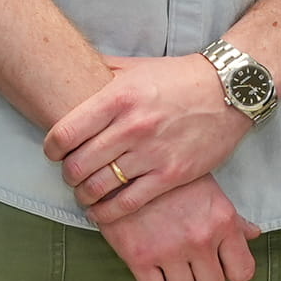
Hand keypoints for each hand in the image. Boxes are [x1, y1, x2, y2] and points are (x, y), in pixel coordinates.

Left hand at [46, 53, 252, 224]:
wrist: (229, 91)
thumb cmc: (178, 78)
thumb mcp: (136, 67)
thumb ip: (102, 71)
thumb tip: (71, 68)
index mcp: (118, 97)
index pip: (65, 132)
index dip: (51, 148)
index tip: (53, 152)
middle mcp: (132, 126)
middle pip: (78, 164)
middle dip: (67, 175)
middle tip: (70, 175)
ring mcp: (151, 153)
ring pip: (99, 186)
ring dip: (84, 195)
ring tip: (84, 193)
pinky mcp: (171, 175)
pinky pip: (128, 203)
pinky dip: (107, 212)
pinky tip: (100, 211)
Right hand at [97, 174, 261, 280]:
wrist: (123, 167)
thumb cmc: (171, 179)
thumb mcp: (209, 190)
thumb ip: (233, 218)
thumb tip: (253, 234)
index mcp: (223, 221)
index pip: (243, 272)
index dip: (230, 273)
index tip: (218, 266)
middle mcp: (201, 238)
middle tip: (192, 271)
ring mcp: (170, 250)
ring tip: (171, 271)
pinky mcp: (139, 258)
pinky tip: (153, 274)